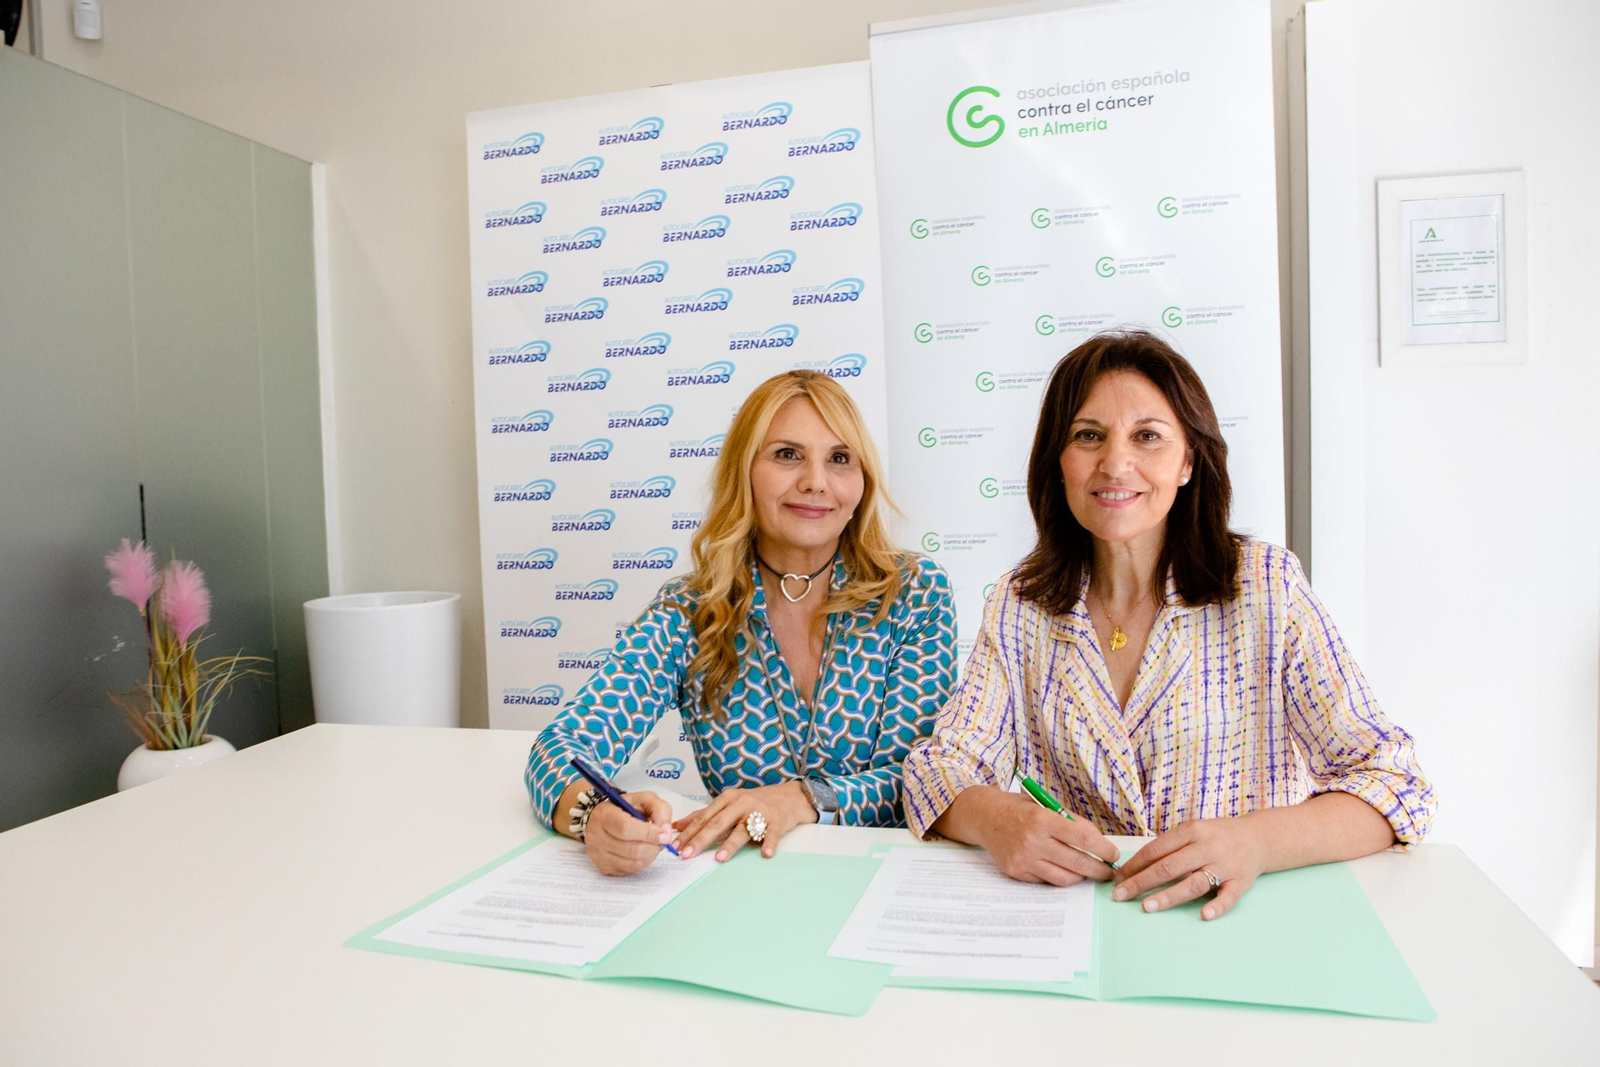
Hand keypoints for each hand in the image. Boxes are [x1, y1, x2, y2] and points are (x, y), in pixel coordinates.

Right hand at [583, 791, 674, 876]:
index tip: (664, 836)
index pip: (626, 828)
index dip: (649, 834)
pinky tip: (643, 851)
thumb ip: (659, 810)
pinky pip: (630, 871)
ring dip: (650, 855)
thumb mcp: (644, 799)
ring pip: (634, 863)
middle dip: (654, 846)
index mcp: (604, 815)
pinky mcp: (604, 867)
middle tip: (662, 840)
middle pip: (632, 849)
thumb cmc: (624, 809)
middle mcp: (597, 836)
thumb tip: (665, 833)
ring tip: (653, 844)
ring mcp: (599, 855)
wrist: (603, 819)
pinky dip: (642, 862)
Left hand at [671, 781, 816, 860]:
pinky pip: (772, 833)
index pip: (704, 817)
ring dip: (731, 844)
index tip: (675, 846)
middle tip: (687, 854)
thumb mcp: (728, 803)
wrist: (789, 796)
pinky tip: (765, 853)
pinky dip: (769, 843)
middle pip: (718, 823)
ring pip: (743, 829)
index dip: (689, 832)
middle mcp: (741, 803)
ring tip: (720, 858)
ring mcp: (759, 812)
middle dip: (701, 839)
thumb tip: (678, 825)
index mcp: (727, 799)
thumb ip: (704, 814)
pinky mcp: (777, 820)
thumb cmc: (755, 802)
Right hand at [970, 787, 1119, 885]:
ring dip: (1082, 877)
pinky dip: (1061, 877)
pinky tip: (1066, 870)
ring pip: (1064, 877)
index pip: (1083, 839)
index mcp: (1042, 819)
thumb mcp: (1045, 805)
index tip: (1113, 854)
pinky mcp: (1016, 872)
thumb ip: (1071, 822)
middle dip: (1099, 869)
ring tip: (1090, 871)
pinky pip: (1047, 880)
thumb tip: (1098, 841)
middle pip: (1077, 862)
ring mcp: (1023, 859)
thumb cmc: (1019, 808)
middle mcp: (1032, 841)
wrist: (984, 816)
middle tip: (1109, 871)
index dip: (1104, 849)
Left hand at [1113, 816, 1269, 919]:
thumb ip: (1169, 846)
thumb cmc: (1216, 836)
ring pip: (1193, 882)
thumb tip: (1136, 867)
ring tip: (1147, 906)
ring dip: (1169, 895)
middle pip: (1169, 866)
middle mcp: (1206, 847)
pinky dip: (1217, 906)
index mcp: (1191, 831)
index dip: (1134, 865)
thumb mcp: (1193, 831)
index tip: (1117, 879)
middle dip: (1141, 882)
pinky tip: (1204, 915)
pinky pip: (1229, 896)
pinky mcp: (1240, 882)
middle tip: (1120, 895)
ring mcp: (1224, 865)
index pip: (1156, 850)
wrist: (1258, 837)